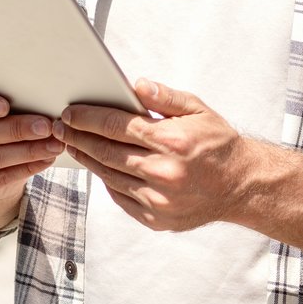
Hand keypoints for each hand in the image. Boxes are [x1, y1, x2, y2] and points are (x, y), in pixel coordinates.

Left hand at [58, 79, 302, 248]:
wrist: (241, 186)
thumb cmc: (218, 143)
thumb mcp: (198, 110)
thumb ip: (165, 98)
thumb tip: (135, 85)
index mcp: (173, 142)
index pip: (118, 126)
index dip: (88, 118)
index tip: (70, 112)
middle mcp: (164, 173)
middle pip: (107, 152)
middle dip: (79, 137)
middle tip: (61, 127)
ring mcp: (159, 199)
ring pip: (109, 176)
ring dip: (87, 159)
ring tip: (73, 145)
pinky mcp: (157, 218)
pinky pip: (120, 197)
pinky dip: (106, 181)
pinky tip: (98, 167)